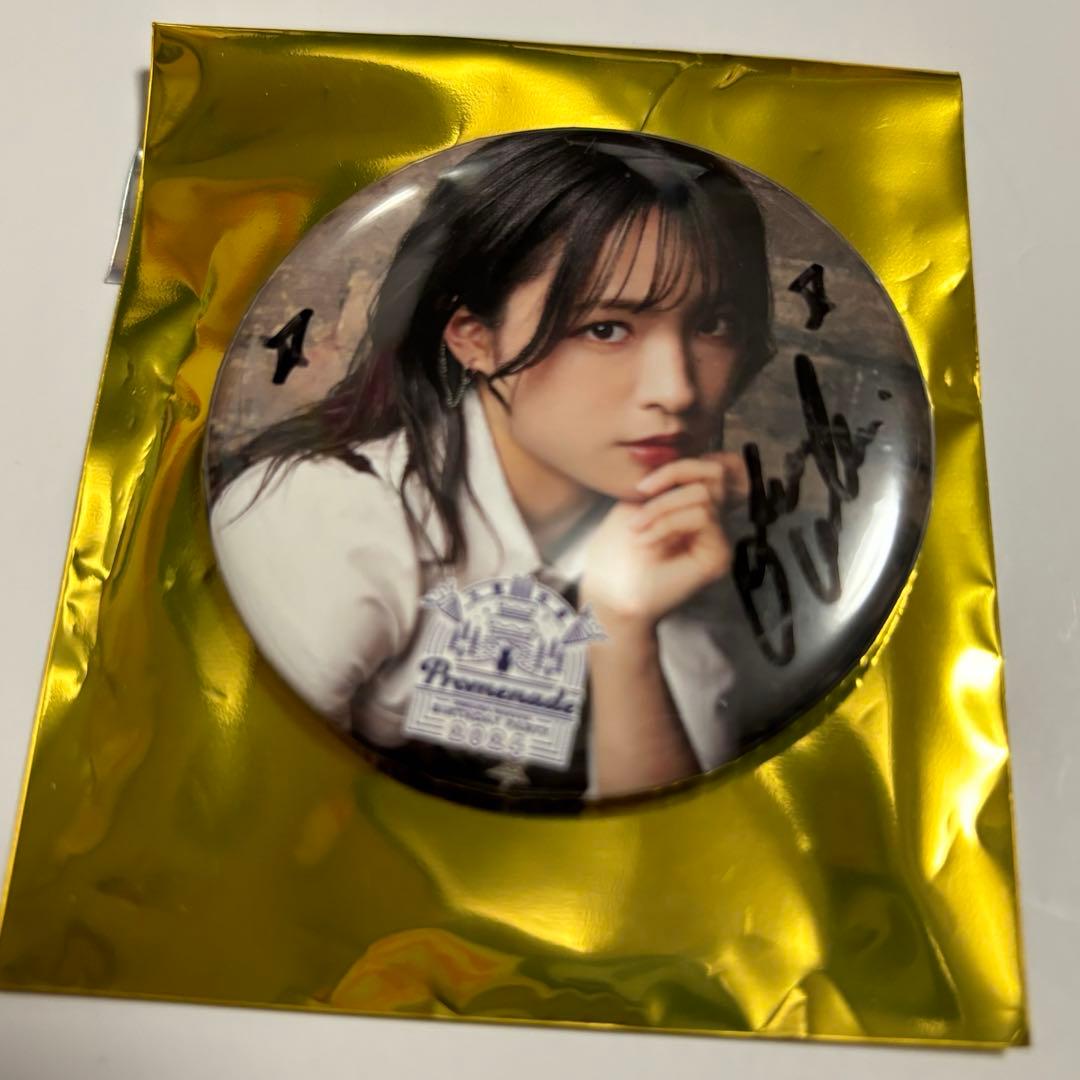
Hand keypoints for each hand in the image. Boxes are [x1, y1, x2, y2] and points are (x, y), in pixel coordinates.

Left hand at [580, 455, 737, 628]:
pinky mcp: (718, 555)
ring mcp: (716, 538)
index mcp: (692, 504)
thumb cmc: (616, 549)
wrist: (610, 592)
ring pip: (704, 495)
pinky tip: (647, 540)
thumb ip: (664, 478)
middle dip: (674, 474)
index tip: (644, 484)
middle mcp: (711, 519)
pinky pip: (703, 518)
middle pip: (715, 471)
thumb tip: (688, 449)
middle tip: (641, 493)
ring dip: (662, 507)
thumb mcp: (636, 501)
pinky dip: (668, 523)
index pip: (713, 466)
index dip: (682, 464)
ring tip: (637, 527)